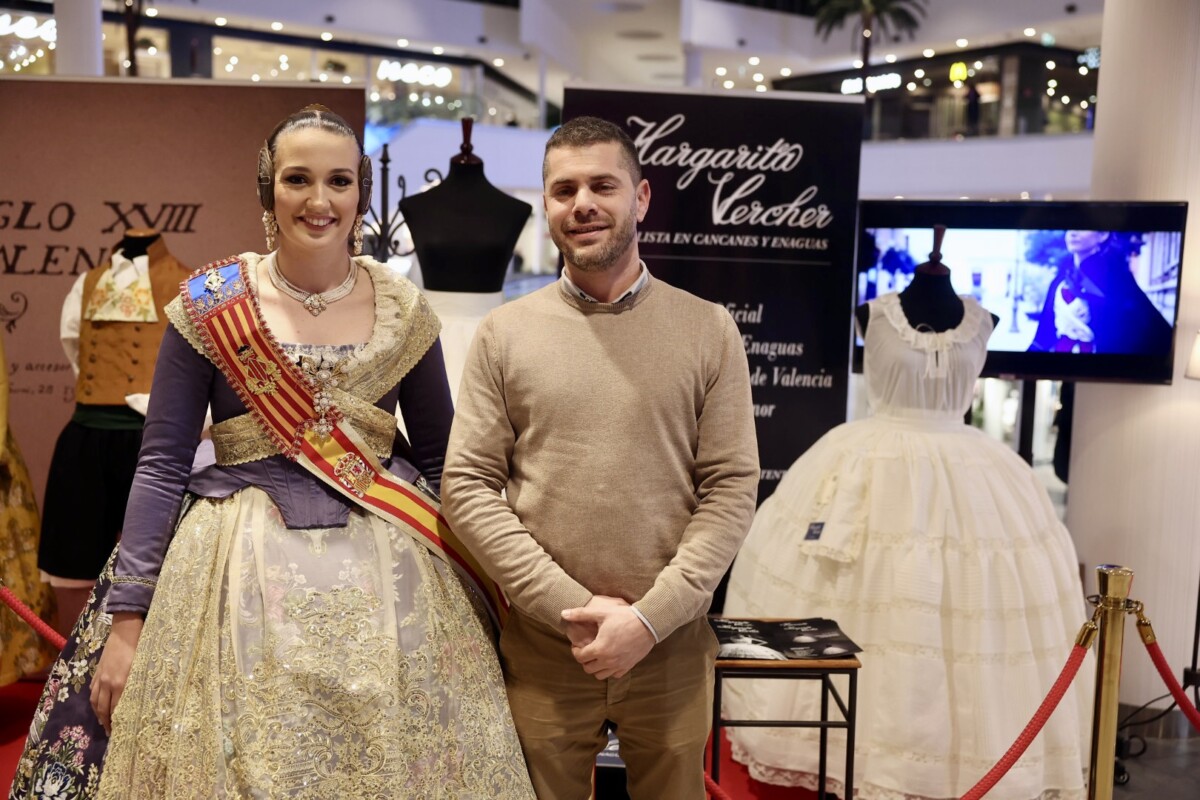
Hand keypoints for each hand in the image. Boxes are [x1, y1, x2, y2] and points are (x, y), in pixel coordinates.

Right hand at [90, 612, 143, 733]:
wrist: (125, 631)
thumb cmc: (140, 647)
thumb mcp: (143, 667)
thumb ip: (139, 684)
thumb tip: (142, 700)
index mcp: (122, 683)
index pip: (117, 708)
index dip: (118, 721)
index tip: (121, 731)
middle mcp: (108, 683)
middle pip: (104, 709)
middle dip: (106, 722)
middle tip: (111, 733)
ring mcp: (100, 678)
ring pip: (96, 702)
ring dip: (98, 715)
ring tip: (104, 724)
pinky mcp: (96, 672)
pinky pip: (93, 692)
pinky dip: (95, 702)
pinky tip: (98, 707)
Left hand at [561, 601, 654, 680]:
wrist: (648, 623)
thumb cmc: (624, 616)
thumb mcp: (601, 612)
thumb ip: (580, 613)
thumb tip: (563, 613)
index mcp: (599, 649)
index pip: (580, 657)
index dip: (575, 651)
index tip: (578, 644)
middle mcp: (608, 661)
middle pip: (588, 669)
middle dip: (584, 660)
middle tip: (587, 650)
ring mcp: (619, 665)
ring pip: (600, 675)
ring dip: (596, 667)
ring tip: (597, 655)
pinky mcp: (629, 666)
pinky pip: (614, 675)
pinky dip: (609, 670)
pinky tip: (610, 658)